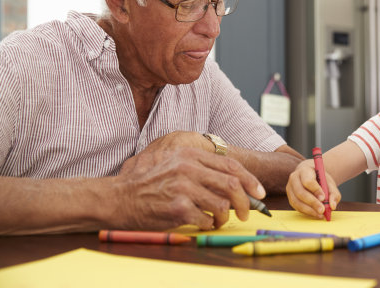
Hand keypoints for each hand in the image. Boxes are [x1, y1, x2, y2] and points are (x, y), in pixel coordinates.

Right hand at [115, 131, 264, 230]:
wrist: (120, 197)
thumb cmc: (150, 183)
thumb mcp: (176, 165)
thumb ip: (202, 170)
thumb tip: (235, 184)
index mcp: (190, 155)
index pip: (231, 166)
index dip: (250, 180)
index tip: (259, 192)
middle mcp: (188, 168)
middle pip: (232, 184)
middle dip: (245, 202)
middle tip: (247, 213)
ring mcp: (183, 187)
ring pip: (222, 205)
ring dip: (225, 217)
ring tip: (219, 221)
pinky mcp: (177, 207)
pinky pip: (206, 219)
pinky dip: (208, 224)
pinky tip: (201, 223)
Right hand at [286, 160, 340, 218]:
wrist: (310, 177)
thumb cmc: (320, 179)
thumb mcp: (329, 183)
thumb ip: (333, 193)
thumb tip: (332, 206)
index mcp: (304, 170)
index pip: (307, 181)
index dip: (315, 190)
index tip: (323, 198)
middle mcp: (294, 178)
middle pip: (300, 192)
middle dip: (312, 203)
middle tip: (322, 210)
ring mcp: (290, 189)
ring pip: (297, 201)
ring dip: (309, 210)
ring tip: (320, 214)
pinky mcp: (290, 198)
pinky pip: (297, 207)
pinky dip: (307, 212)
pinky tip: (316, 214)